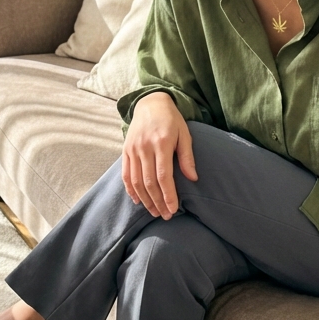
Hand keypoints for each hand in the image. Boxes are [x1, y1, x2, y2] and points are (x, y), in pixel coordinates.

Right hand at [123, 92, 197, 218]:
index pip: (163, 176)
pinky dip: (130, 190)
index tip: (173, 209)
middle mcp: (145, 147)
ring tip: (154, 211)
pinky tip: (138, 201)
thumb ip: (187, 157)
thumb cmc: (171, 120)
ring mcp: (132, 149)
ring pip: (136, 181)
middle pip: (149, 182)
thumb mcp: (184, 134)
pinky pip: (125, 174)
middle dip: (158, 202)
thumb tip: (193, 178)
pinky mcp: (125, 151)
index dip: (168, 195)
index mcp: (162, 143)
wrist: (150, 103)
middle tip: (166, 216)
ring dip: (145, 200)